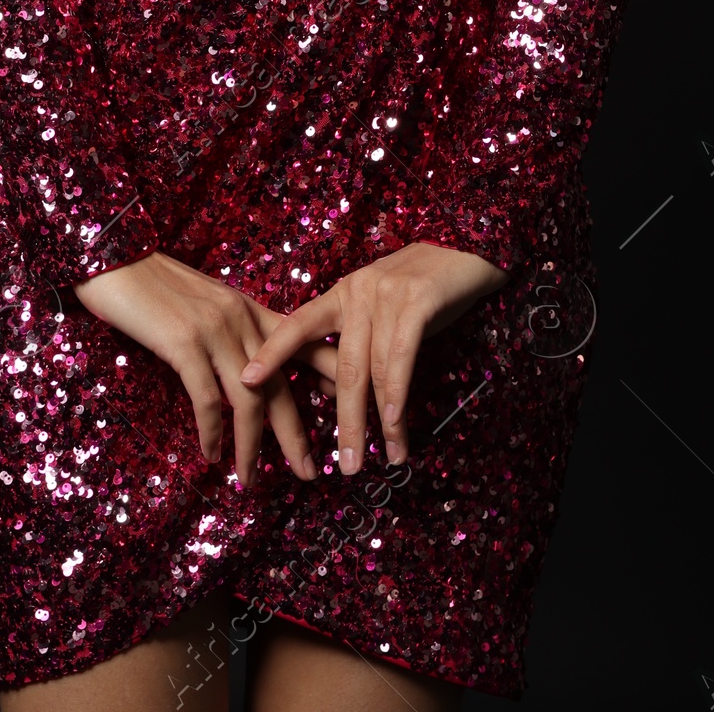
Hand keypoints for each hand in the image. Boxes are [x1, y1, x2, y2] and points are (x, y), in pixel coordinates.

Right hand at [73, 251, 335, 486]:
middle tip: (310, 472)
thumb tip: (246, 367)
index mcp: (247, 308)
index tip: (351, 406)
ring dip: (253, 446)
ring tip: (251, 480)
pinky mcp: (184, 342)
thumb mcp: (203, 302)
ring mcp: (214, 330)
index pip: (300, 344)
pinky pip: (206, 398)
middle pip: (281, 384)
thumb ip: (229, 329)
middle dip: (295, 433)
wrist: (115, 257)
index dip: (327, 375)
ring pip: (248, 400)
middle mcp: (239, 319)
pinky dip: (212, 431)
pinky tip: (212, 453)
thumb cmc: (153, 283)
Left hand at [238, 241, 507, 473]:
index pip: (298, 324)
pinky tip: (395, 423)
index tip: (245, 382)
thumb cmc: (424, 285)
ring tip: (382, 458)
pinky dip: (396, 392)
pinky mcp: (417, 300)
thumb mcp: (384, 309)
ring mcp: (386, 295)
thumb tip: (340, 393)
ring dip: (378, 421)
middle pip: (343, 367)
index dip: (272, 353)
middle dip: (344, 421)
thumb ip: (362, 343)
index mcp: (343, 294)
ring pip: (373, 369)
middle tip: (344, 466)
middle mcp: (357, 293)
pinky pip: (401, 355)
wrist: (467, 247)